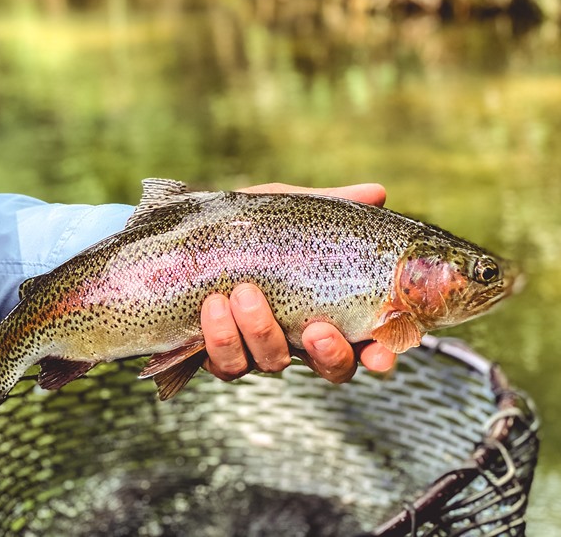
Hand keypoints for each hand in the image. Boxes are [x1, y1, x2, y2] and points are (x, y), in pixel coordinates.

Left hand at [201, 182, 397, 383]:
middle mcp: (298, 337)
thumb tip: (377, 192)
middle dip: (329, 354)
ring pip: (272, 363)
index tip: (380, 354)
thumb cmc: (243, 226)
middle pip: (332, 368)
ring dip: (262, 332)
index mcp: (326, 307)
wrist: (181, 234)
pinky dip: (221, 337)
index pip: (366, 343)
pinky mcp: (219, 355)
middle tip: (316, 330)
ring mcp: (258, 349)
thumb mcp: (285, 210)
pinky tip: (214, 306)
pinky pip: (226, 363)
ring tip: (244, 294)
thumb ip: (330, 205)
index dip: (379, 355)